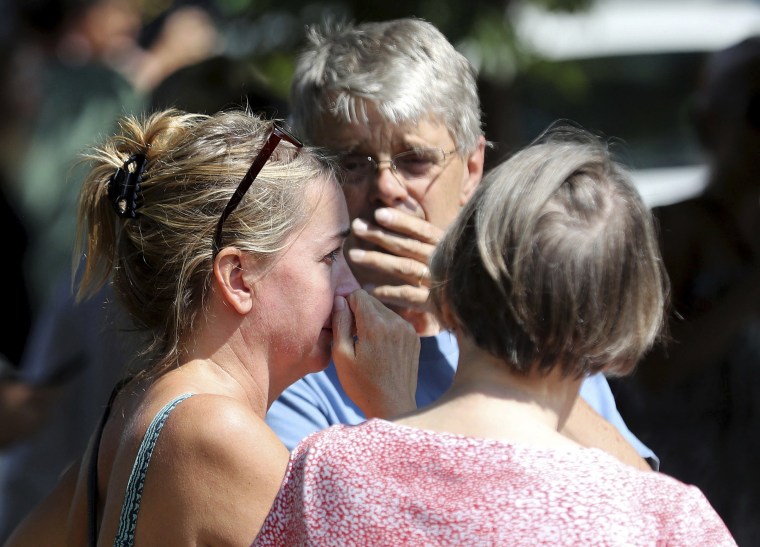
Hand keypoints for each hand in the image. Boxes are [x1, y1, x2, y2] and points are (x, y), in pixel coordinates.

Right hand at [331, 290, 419, 418]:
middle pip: (371, 301)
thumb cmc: (362, 385)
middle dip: (359, 312)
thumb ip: (340, 323)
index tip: (343, 323)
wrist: (393, 406)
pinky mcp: (414, 338)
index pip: (358, 295)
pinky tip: (379, 350)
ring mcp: (408, 330)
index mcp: (375, 325)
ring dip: (372, 320)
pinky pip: (395, 322)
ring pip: (383, 311)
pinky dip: (385, 329)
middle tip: (352, 336)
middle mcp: (395, 322)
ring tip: (365, 344)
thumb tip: (339, 300)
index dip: (346, 305)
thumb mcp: (341, 356)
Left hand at [348, 208, 443, 332]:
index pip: (422, 230)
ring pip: (404, 267)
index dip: (401, 221)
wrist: (474, 311)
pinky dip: (387, 292)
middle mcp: (442, 262)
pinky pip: (407, 296)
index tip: (378, 213)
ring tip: (354, 255)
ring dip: (377, 260)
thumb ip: (427, 242)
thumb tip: (398, 223)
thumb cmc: (454, 278)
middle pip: (407, 246)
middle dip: (380, 235)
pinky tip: (368, 290)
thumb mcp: (446, 255)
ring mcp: (439, 283)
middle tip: (357, 227)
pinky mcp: (435, 304)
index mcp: (446, 247)